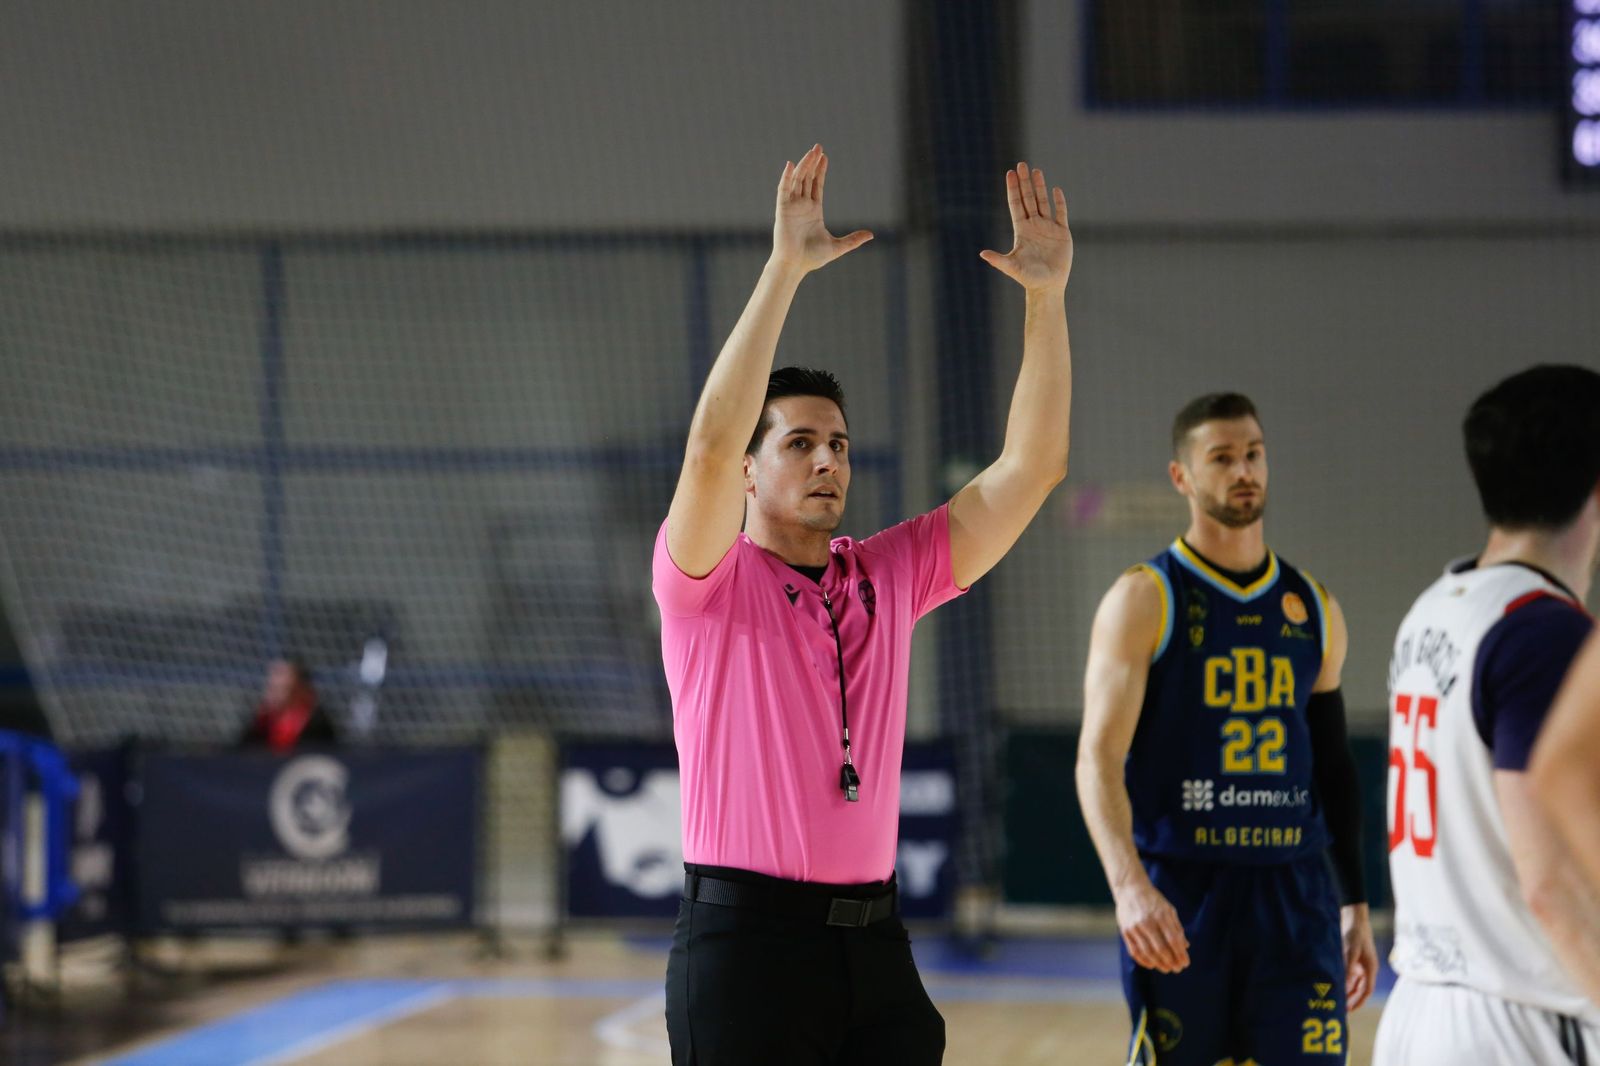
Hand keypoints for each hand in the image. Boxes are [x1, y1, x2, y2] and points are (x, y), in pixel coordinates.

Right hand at [771, 144, 872, 273]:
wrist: (795, 266)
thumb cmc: (812, 258)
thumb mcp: (838, 246)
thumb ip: (853, 240)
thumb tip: (871, 235)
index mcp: (813, 211)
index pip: (816, 185)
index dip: (820, 171)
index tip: (824, 157)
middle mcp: (802, 206)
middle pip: (807, 178)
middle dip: (812, 162)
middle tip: (818, 147)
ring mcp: (791, 206)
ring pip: (797, 180)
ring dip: (803, 165)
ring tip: (811, 152)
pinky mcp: (782, 210)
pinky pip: (783, 189)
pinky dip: (786, 177)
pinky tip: (790, 164)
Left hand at [980, 161, 1071, 292]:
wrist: (1048, 286)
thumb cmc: (1028, 278)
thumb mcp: (1012, 267)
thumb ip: (998, 260)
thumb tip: (982, 254)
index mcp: (1022, 230)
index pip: (1016, 204)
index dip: (1013, 189)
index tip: (1010, 173)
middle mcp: (1034, 225)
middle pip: (1028, 198)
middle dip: (1025, 182)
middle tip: (1022, 164)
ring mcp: (1048, 227)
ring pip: (1043, 202)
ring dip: (1040, 187)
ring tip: (1036, 170)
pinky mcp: (1062, 233)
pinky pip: (1061, 213)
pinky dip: (1059, 201)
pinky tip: (1056, 190)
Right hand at [1114, 876, 1189, 973]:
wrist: (1130, 888)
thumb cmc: (1153, 900)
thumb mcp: (1168, 909)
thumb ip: (1176, 927)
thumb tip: (1186, 946)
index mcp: (1161, 915)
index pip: (1173, 940)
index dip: (1180, 954)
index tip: (1186, 963)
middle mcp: (1147, 921)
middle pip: (1161, 948)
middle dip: (1171, 961)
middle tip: (1178, 969)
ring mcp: (1135, 927)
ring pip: (1147, 952)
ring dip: (1159, 964)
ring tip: (1167, 969)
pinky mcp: (1125, 931)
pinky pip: (1134, 951)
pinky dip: (1144, 961)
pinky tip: (1152, 964)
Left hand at [1341, 903, 1378, 1009]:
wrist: (1353, 915)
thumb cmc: (1354, 933)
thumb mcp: (1351, 951)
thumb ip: (1348, 969)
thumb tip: (1345, 987)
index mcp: (1370, 968)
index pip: (1366, 990)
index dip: (1358, 1001)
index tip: (1349, 1010)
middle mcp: (1366, 967)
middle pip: (1360, 988)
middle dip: (1351, 998)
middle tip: (1339, 1007)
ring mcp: (1359, 962)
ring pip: (1353, 981)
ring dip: (1346, 989)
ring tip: (1334, 997)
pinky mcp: (1352, 957)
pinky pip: (1348, 972)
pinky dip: (1342, 979)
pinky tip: (1333, 982)